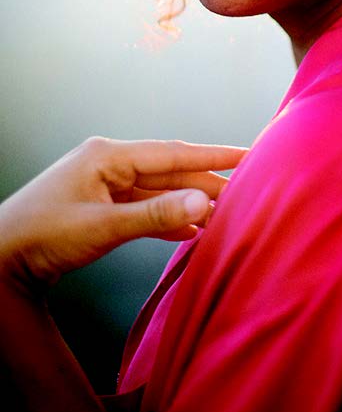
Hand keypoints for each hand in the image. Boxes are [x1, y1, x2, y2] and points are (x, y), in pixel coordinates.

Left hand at [0, 137, 247, 286]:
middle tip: (244, 194)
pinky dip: (167, 219)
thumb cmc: (41, 236)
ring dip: (188, 204)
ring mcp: (104, 185)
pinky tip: (190, 230)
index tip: (247, 153)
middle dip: (205, 184)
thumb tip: (201, 203)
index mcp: (108, 156)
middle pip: (169, 172)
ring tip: (223, 214)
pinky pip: (144, 209)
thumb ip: (155, 215)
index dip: (213, 155)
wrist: (0, 260)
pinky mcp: (101, 207)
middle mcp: (109, 164)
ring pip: (159, 192)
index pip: (173, 152)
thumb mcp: (102, 226)